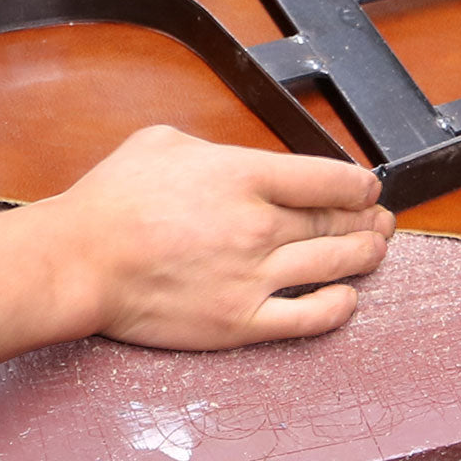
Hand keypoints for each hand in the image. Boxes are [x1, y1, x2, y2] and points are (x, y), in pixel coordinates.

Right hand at [47, 125, 394, 349]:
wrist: (79, 260)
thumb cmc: (113, 200)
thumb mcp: (164, 141)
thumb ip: (215, 146)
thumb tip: (240, 160)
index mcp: (245, 176)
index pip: (328, 178)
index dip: (359, 184)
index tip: (366, 187)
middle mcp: (259, 225)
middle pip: (336, 221)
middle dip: (368, 218)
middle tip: (380, 218)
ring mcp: (254, 276)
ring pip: (334, 265)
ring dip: (365, 255)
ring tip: (377, 248)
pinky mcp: (240, 320)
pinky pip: (307, 318)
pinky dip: (338, 307)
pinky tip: (347, 297)